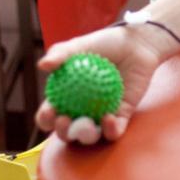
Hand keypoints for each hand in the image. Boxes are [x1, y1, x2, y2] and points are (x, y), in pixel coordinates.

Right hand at [35, 23, 173, 143]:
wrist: (136, 44)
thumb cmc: (105, 43)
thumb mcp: (79, 46)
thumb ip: (60, 54)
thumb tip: (43, 65)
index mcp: (65, 98)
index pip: (50, 115)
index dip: (45, 118)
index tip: (49, 111)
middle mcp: (81, 111)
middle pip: (67, 131)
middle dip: (62, 132)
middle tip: (65, 120)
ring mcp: (101, 115)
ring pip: (90, 136)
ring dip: (86, 136)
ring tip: (87, 123)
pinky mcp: (122, 116)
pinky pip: (115, 130)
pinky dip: (111, 130)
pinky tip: (109, 119)